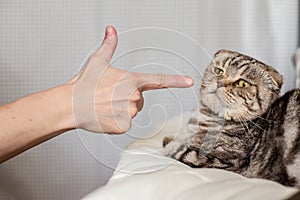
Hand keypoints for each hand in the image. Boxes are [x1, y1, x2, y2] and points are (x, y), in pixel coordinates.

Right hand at [70, 26, 192, 133]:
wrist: (70, 105)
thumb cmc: (84, 83)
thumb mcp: (97, 61)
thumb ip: (108, 46)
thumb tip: (111, 30)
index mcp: (132, 80)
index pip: (159, 79)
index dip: (176, 80)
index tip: (189, 82)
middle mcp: (134, 97)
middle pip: (140, 99)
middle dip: (128, 97)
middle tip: (109, 95)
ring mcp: (129, 113)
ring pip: (132, 111)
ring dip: (121, 109)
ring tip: (104, 104)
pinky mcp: (123, 126)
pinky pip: (125, 122)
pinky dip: (116, 120)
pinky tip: (104, 115)